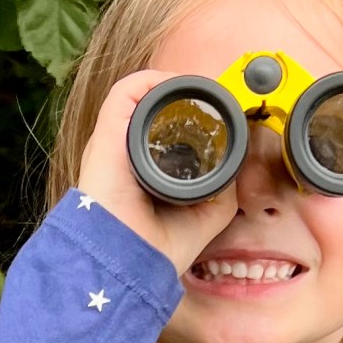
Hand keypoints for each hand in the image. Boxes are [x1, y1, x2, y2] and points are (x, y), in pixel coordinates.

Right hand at [77, 69, 238, 273]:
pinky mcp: (107, 134)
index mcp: (143, 173)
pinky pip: (126, 91)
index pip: (166, 133)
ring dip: (173, 86)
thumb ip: (221, 189)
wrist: (128, 261)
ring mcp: (115, 142)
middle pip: (155, 110)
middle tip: (216, 99)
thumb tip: (236, 163)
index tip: (220, 114)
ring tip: (203, 90)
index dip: (192, 118)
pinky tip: (182, 88)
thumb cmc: (157, 247)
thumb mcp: (204, 214)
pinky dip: (154, 82)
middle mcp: (127, 154)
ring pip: (142, 96)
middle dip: (186, 98)